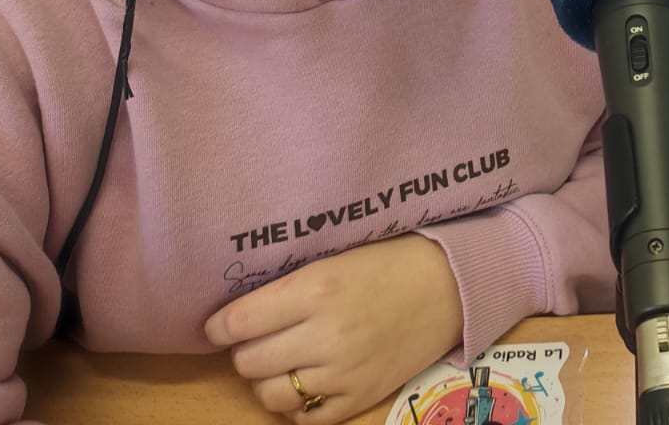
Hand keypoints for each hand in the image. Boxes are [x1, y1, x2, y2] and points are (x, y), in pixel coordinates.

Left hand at [204, 234, 463, 421]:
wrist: (449, 285)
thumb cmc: (388, 263)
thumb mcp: (334, 260)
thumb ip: (289, 287)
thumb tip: (237, 313)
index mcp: (317, 288)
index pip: (239, 321)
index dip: (219, 326)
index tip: (218, 325)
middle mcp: (326, 334)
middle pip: (249, 361)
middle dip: (245, 350)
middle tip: (259, 338)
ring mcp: (344, 372)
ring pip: (270, 394)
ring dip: (266, 379)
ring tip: (281, 362)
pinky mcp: (360, 398)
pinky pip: (306, 418)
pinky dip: (296, 405)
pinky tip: (305, 384)